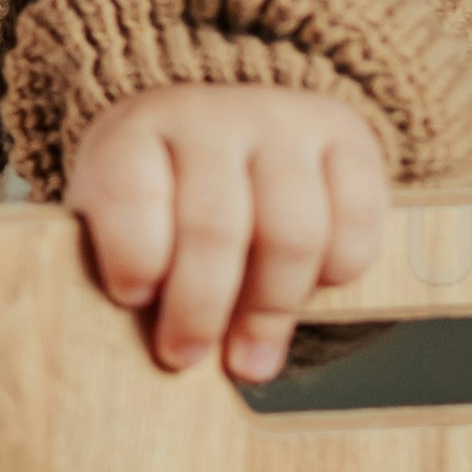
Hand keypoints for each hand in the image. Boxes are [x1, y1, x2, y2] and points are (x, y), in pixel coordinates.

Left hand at [60, 85, 391, 387]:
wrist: (224, 130)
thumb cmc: (160, 200)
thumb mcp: (115, 221)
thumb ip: (127, 272)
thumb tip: (153, 354)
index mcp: (134, 132)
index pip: (130, 191)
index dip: (132, 256)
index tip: (133, 300)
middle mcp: (210, 114)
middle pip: (214, 225)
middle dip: (199, 308)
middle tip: (185, 357)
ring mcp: (282, 119)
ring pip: (292, 233)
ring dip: (271, 309)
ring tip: (250, 357)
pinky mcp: (345, 134)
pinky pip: (356, 221)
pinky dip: (338, 271)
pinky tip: (312, 290)